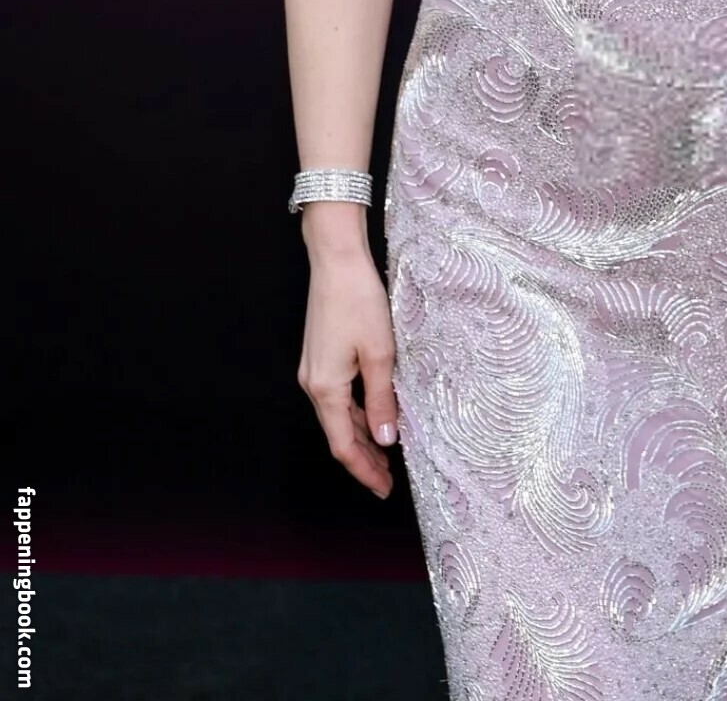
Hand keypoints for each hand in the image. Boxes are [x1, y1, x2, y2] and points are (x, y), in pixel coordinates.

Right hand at [297, 244, 399, 498]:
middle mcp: (314, 384)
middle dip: (363, 459)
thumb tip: (387, 439)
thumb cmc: (358, 301)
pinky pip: (338, 396)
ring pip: (339, 416)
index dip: (364, 470)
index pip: (344, 445)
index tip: (383, 488)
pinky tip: (375, 414)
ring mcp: (314, 370)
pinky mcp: (320, 357)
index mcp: (326, 389)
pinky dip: (356, 412)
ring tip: (386, 452)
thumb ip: (382, 399)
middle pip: (339, 434)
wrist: (336, 261)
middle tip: (388, 478)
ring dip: (361, 435)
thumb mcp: (380, 353)